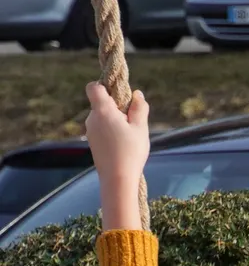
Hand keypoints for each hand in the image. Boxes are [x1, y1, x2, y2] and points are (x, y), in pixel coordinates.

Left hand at [86, 82, 148, 231]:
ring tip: (128, 136)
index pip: (93, 87)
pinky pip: (101, 128)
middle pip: (101, 103)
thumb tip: (138, 94)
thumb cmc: (131, 152)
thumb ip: (139, 109)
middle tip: (132, 121)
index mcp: (103, 110)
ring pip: (101, 116)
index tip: (119, 96)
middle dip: (115, 107)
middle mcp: (92, 118)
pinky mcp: (92, 141)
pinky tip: (122, 144)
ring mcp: (90, 130)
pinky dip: (110, 131)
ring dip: (114, 120)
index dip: (104, 87)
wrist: (117, 178)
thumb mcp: (141, 129)